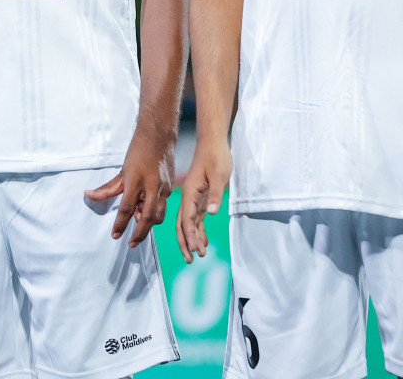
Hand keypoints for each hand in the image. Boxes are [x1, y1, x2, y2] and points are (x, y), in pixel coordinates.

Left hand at [86, 132, 173, 248]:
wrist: (159, 137)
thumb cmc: (138, 152)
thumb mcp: (122, 170)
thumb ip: (108, 188)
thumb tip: (89, 196)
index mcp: (135, 181)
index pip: (126, 208)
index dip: (120, 224)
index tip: (115, 235)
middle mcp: (151, 186)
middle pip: (146, 217)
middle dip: (139, 233)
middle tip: (131, 243)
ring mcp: (163, 187)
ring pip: (158, 215)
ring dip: (149, 225)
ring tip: (138, 227)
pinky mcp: (170, 188)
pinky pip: (164, 207)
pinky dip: (156, 214)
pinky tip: (147, 213)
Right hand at [178, 138, 230, 263]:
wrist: (213, 143)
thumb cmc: (216, 157)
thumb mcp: (219, 175)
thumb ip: (215, 195)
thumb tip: (211, 214)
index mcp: (191, 192)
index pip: (187, 219)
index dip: (190, 236)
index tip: (195, 251)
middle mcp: (189, 197)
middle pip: (183, 224)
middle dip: (186, 242)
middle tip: (191, 260)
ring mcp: (194, 198)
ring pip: (188, 223)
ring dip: (192, 239)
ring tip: (198, 255)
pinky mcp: (201, 198)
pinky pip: (197, 218)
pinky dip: (199, 230)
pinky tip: (203, 241)